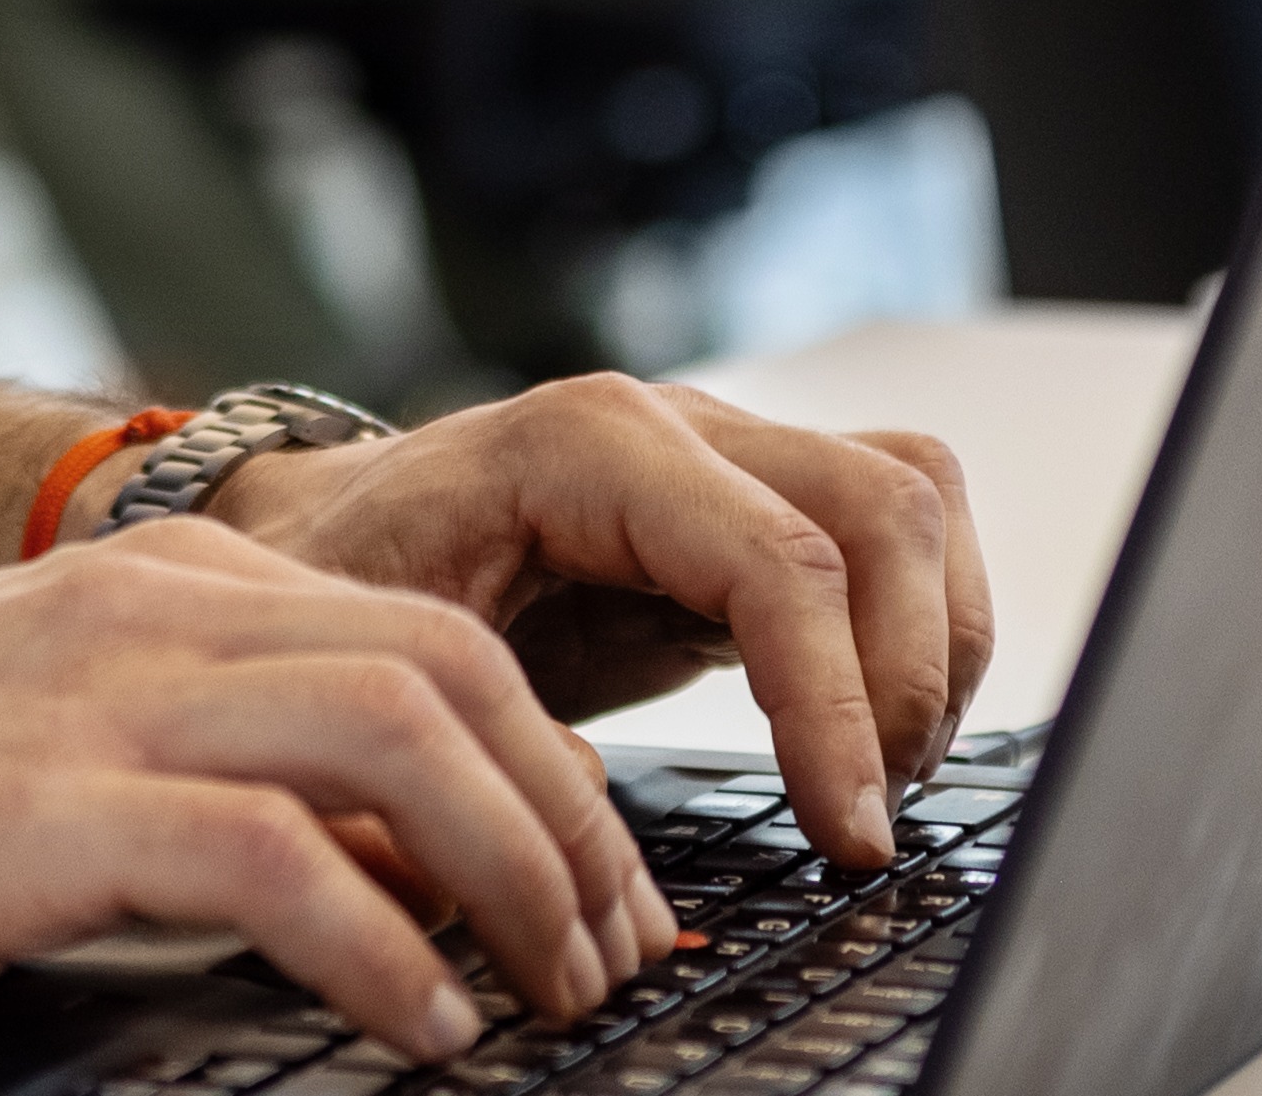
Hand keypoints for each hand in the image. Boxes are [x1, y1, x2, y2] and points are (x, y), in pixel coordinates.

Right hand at [0, 521, 673, 1062]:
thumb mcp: (30, 758)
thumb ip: (191, 780)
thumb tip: (367, 879)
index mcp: (142, 590)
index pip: (420, 632)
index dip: (541, 760)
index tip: (593, 883)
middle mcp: (138, 615)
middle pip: (449, 667)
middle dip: (569, 813)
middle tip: (615, 947)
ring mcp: (92, 702)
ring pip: (403, 733)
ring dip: (516, 871)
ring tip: (553, 989)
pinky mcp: (43, 812)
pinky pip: (281, 860)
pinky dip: (385, 945)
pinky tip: (421, 1025)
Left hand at [196, 375, 994, 869]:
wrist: (325, 532)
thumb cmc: (341, 589)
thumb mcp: (377, 660)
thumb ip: (475, 733)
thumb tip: (577, 837)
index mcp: (583, 447)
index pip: (777, 559)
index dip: (835, 706)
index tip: (848, 834)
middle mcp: (676, 425)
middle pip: (884, 506)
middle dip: (904, 679)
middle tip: (868, 820)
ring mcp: (727, 451)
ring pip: (913, 497)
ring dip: (935, 647)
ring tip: (886, 779)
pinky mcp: (753, 506)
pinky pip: (890, 531)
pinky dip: (918, 630)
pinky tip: (876, 736)